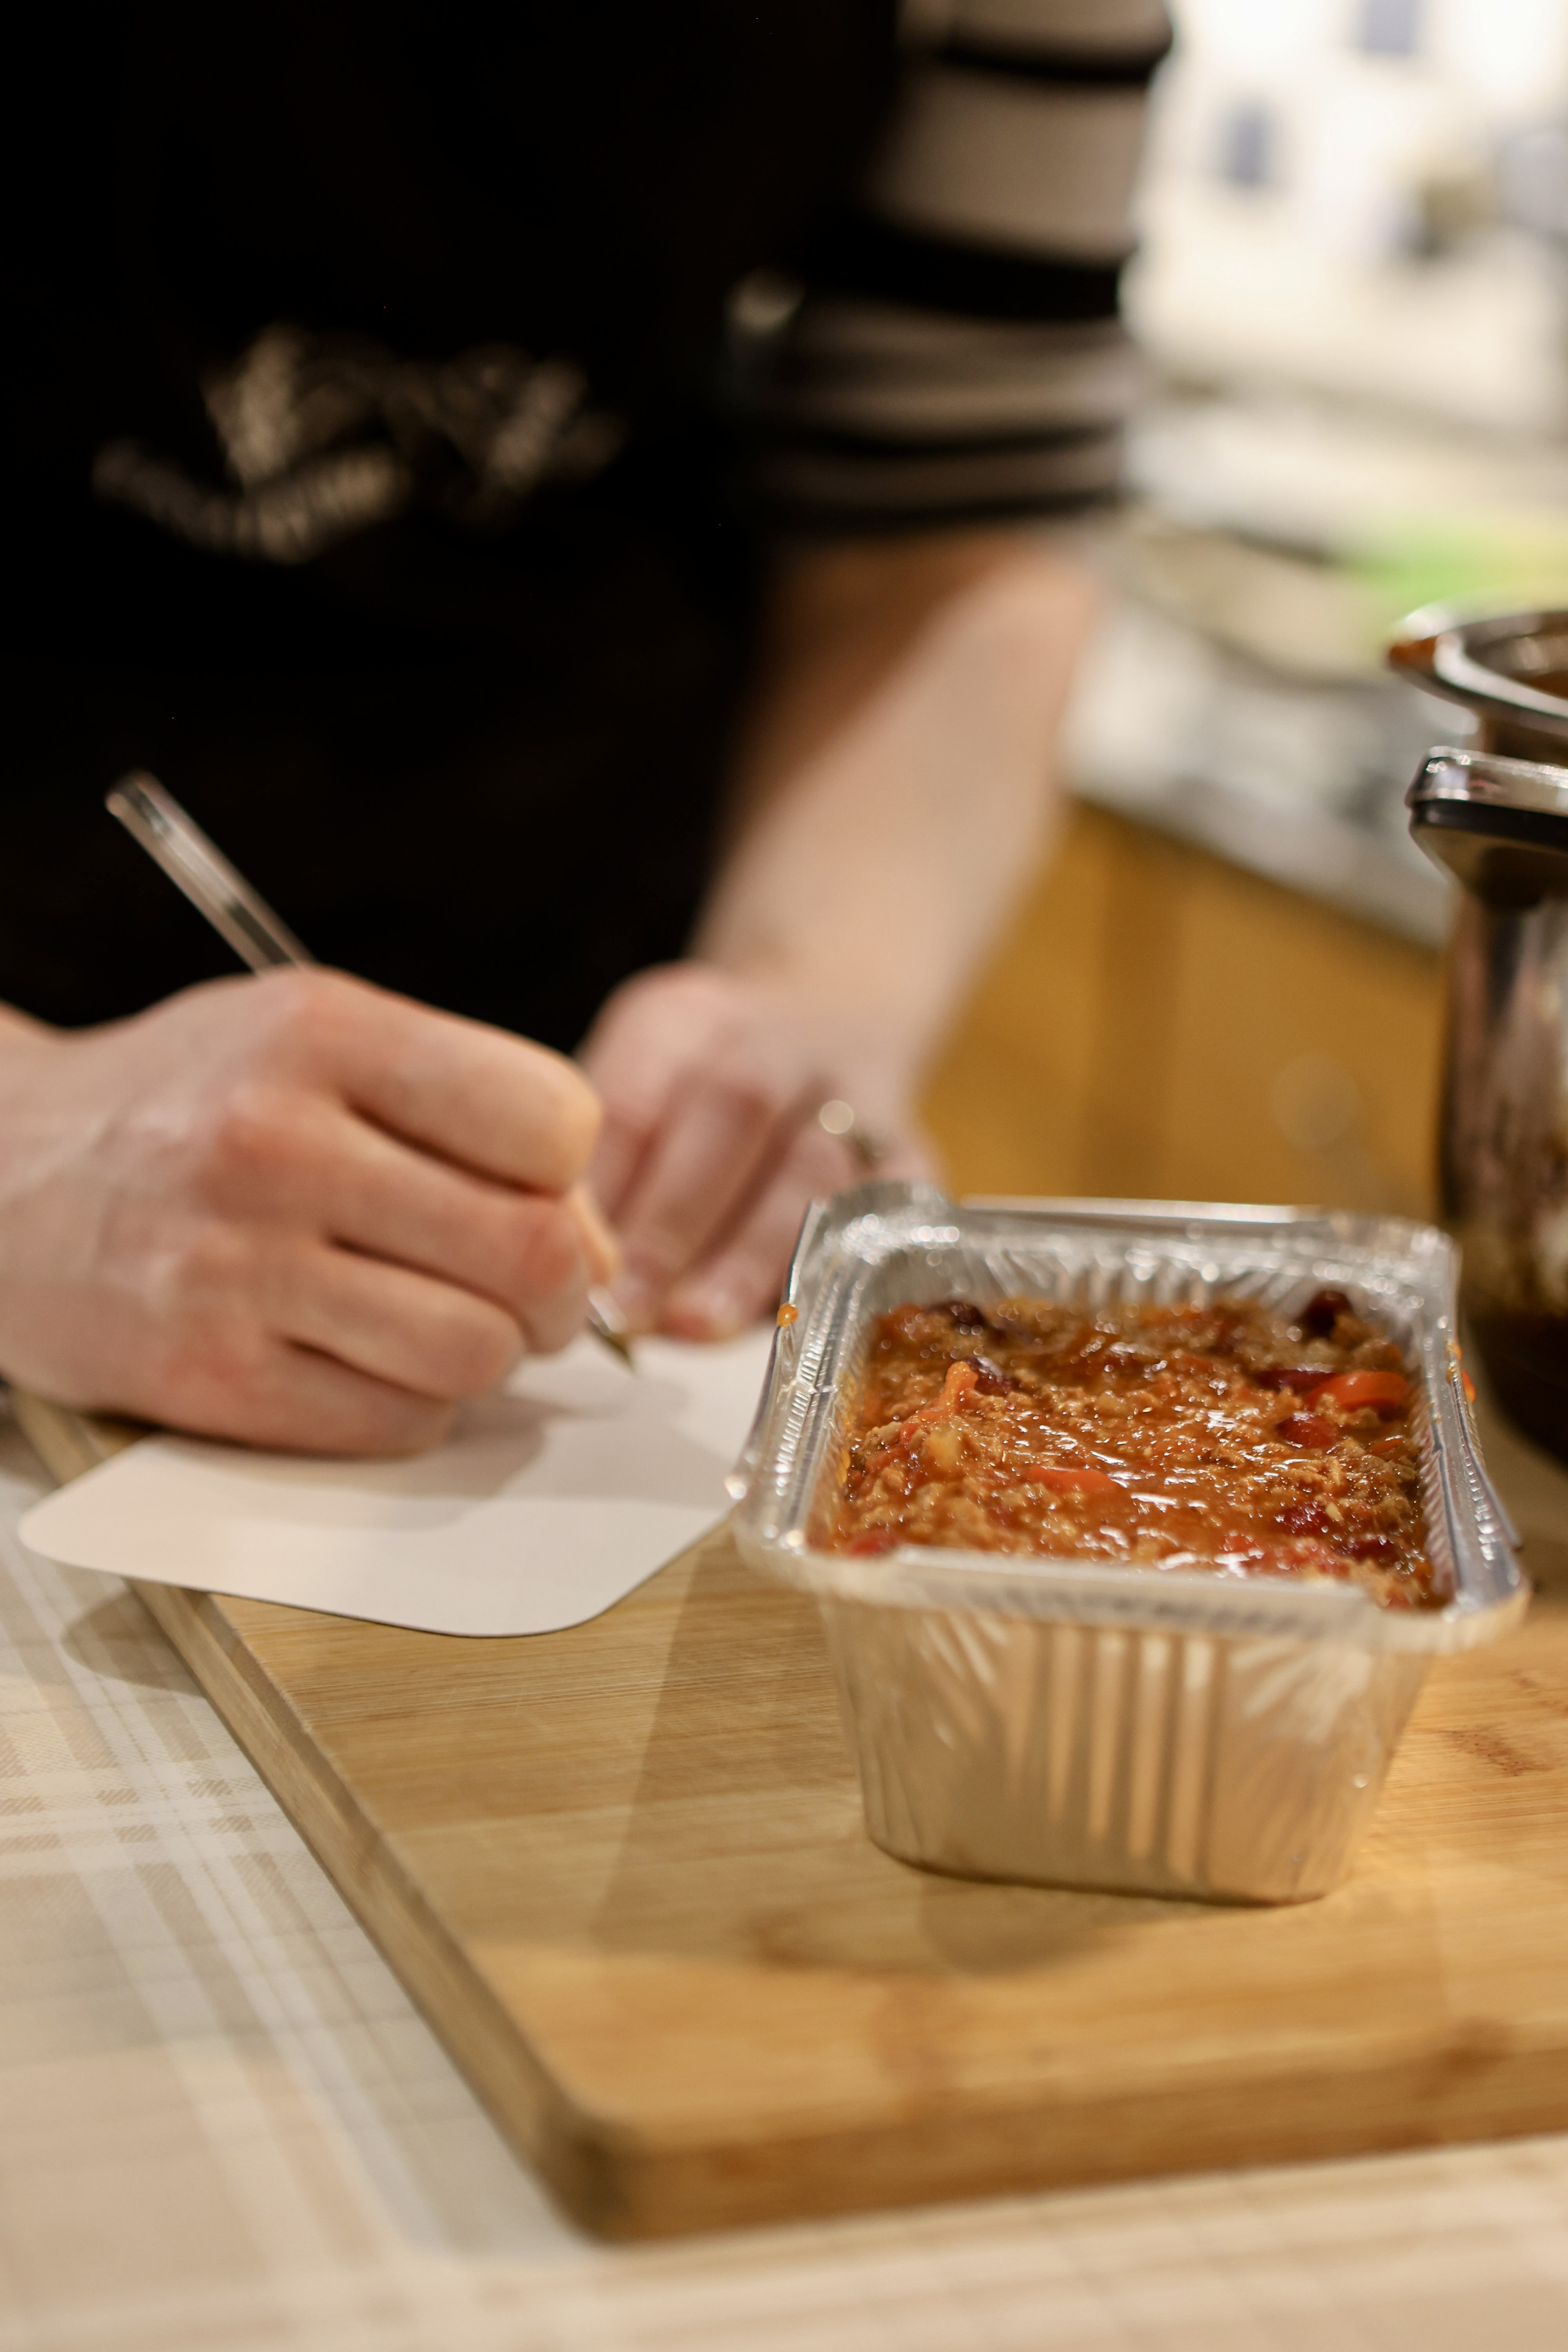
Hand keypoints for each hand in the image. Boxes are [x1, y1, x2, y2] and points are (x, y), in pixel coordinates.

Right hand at [0, 971, 613, 1452]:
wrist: (0, 1175)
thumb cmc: (191, 1104)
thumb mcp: (317, 1044)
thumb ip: (467, 1114)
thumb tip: (601, 1249)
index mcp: (322, 1035)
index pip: (551, 1123)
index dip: (571, 1176)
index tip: (538, 1194)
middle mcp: (277, 1146)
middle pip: (530, 1252)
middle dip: (563, 1288)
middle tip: (533, 1290)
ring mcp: (236, 1271)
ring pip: (475, 1352)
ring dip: (489, 1355)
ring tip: (441, 1320)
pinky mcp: (208, 1379)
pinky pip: (396, 1423)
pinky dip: (412, 1406)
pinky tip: (366, 1359)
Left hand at [579, 963, 933, 1340]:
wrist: (826, 1024)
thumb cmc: (691, 1092)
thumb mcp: (630, 1088)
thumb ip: (600, 1170)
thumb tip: (564, 1276)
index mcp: (685, 1015)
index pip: (636, 1091)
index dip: (604, 1184)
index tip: (571, 1265)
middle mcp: (780, 1038)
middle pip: (733, 1111)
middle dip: (674, 1221)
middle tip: (627, 1309)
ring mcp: (858, 1094)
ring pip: (813, 1168)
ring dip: (750, 1256)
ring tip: (698, 1325)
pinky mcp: (914, 1155)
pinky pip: (889, 1215)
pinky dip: (840, 1272)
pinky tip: (792, 1325)